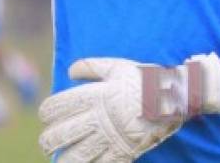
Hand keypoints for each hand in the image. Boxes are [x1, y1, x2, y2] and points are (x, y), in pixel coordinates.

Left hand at [38, 53, 219, 161]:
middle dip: (47, 140)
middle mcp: (99, 117)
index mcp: (96, 95)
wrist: (174, 98)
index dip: (46, 112)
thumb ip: (91, 67)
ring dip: (61, 160)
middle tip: (47, 141)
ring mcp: (110, 138)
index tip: (46, 115)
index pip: (57, 106)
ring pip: (75, 156)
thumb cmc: (144, 79)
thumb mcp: (117, 66)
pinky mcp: (122, 153)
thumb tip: (70, 71)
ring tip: (58, 158)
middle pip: (60, 134)